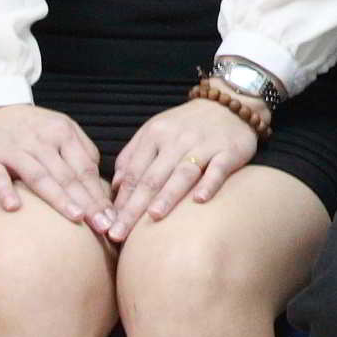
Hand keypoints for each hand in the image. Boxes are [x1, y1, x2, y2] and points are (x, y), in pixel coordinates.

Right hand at [0, 105, 115, 234]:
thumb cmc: (31, 128)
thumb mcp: (60, 128)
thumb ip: (82, 152)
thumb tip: (101, 183)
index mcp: (62, 132)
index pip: (86, 169)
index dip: (100, 195)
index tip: (113, 218)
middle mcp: (40, 140)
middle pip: (68, 176)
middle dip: (88, 202)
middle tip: (104, 226)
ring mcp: (14, 150)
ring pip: (39, 176)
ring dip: (58, 198)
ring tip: (76, 217)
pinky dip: (4, 191)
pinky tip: (13, 207)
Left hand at [111, 97, 262, 224]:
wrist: (228, 102)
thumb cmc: (187, 124)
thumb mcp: (155, 131)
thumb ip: (133, 156)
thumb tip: (115, 186)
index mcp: (154, 135)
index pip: (132, 172)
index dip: (119, 200)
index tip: (108, 226)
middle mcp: (176, 140)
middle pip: (152, 178)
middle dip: (134, 208)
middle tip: (119, 234)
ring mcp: (203, 145)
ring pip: (182, 173)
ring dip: (167, 196)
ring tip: (153, 217)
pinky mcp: (229, 151)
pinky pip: (218, 169)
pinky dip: (209, 184)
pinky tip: (200, 200)